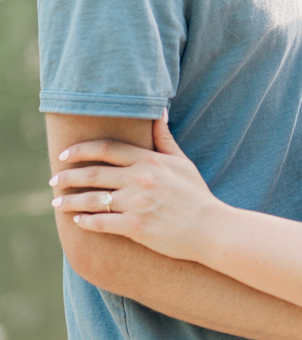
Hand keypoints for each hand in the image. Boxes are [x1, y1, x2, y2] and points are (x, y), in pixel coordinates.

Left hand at [49, 119, 221, 261]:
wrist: (210, 228)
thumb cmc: (196, 194)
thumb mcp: (182, 162)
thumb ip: (164, 138)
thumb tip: (159, 111)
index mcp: (149, 161)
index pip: (107, 148)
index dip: (81, 150)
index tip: (65, 154)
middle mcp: (140, 179)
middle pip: (93, 173)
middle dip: (68, 176)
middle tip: (54, 179)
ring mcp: (137, 203)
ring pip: (92, 199)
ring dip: (70, 200)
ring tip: (57, 202)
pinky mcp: (136, 227)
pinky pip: (101, 223)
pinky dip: (85, 221)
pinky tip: (76, 220)